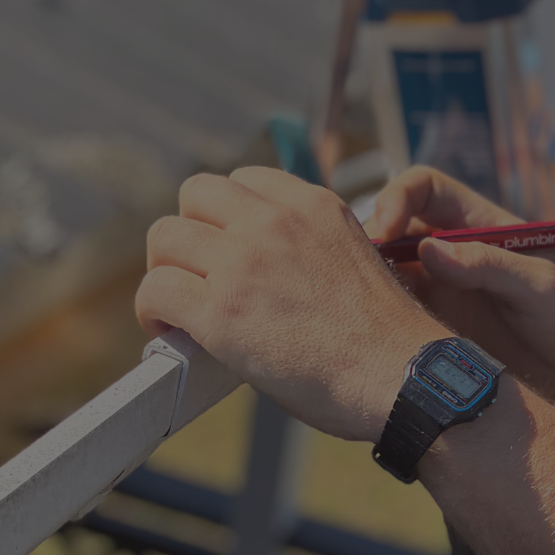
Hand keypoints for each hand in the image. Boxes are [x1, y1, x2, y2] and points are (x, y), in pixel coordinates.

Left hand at [137, 166, 448, 441]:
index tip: (229, 246)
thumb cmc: (384, 336)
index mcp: (313, 205)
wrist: (400, 374)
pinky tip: (172, 331)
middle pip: (195, 193)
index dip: (228, 214)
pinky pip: (156, 290)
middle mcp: (275, 222)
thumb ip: (304, 246)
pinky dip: (155, 312)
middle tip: (198, 272)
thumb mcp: (353, 256)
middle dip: (191, 231)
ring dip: (167, 270)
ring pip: (164, 237)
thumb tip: (260, 267)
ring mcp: (244, 262)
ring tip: (180, 305)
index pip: (243, 179)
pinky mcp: (220, 310)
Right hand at [365, 167, 554, 403]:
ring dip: (362, 282)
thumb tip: (428, 250)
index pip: (424, 188)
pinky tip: (365, 337)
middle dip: (366, 242)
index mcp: (476, 224)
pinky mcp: (432, 328)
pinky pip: (390, 315)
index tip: (386, 230)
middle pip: (391, 228)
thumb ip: (488, 266)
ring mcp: (439, 290)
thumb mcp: (540, 286)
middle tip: (354, 274)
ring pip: (382, 273)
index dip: (397, 198)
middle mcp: (451, 253)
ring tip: (352, 307)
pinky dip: (371, 320)